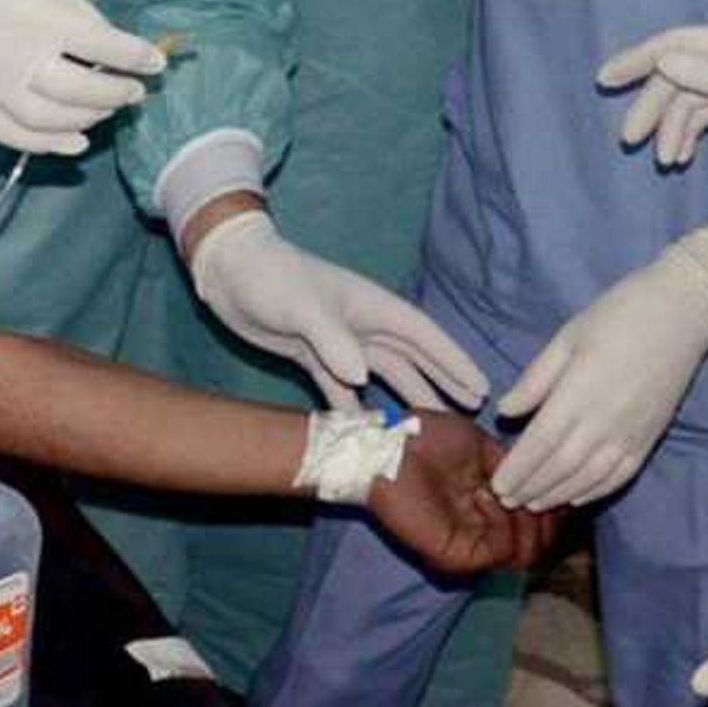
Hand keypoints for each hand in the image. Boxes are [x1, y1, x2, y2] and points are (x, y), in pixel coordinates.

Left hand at [186, 214, 487, 408]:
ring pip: (383, 376)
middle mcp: (360, 325)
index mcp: (369, 306)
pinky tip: (372, 434)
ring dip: (406, 399)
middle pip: (410, 359)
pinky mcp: (312, 358)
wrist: (227, 272)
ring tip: (430, 430)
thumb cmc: (270, 277)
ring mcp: (338, 343)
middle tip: (469, 413)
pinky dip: (359, 410)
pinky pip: (344, 390)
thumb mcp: (302, 305)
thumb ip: (333, 339)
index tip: (479, 386)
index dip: (451, 360)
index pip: (422, 335)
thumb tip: (363, 377)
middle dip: (440, 382)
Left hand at [366, 413, 559, 576]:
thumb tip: (544, 486)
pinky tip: (489, 496)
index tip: (557, 481)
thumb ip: (514, 468)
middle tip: (538, 490)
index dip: (552, 505)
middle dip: (548, 517)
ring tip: (513, 492)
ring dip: (530, 521)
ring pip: (525, 554)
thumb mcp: (482, 447)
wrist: (388, 445)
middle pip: (536, 545)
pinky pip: (501, 551)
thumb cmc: (426, 438)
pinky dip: (506, 525)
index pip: (536, 523)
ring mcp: (470, 545)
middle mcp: (482, 530)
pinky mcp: (456, 555)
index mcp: (489, 505)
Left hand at [491, 227, 707, 509]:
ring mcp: (630, 434)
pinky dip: (595, 491)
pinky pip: (620, 475)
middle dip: (532, 487)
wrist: (681, 316)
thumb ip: (536, 379)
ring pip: (589, 477)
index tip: (498, 485)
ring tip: (535, 505)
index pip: (540, 443)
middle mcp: (603, 422)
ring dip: (559, 495)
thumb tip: (505, 412)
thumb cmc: (616, 316)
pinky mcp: (650, 438)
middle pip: (561, 466)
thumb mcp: (566, 338)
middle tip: (508, 502)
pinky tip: (577, 498)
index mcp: (577, 394)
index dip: (518, 468)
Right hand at [599, 26, 707, 205]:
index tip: (605, 79)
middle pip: (674, 76)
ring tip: (665, 162)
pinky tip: (680, 159)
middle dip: (651, 107)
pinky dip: (685, 137)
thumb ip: (703, 74)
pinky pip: (698, 120)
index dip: (638, 58)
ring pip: (683, 102)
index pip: (674, 44)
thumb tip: (661, 61)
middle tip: (629, 139)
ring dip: (669, 130)